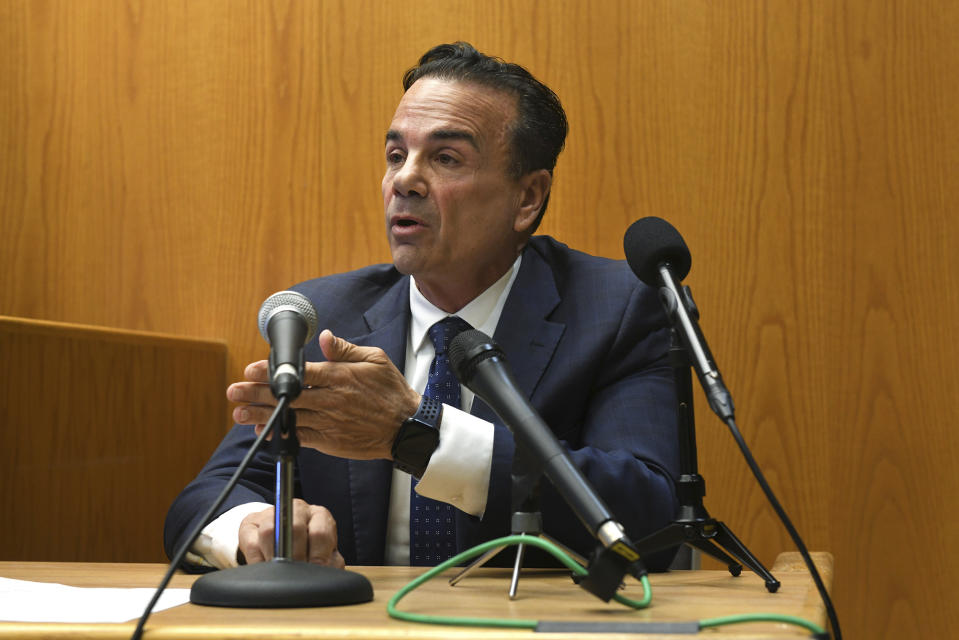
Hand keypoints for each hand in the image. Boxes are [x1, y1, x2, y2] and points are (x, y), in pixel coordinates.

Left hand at [227, 329, 420, 459]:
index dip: (272, 371)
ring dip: (261, 416)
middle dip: (257, 393)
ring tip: (238, 413)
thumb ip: (346, 350)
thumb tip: (325, 337)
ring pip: (289, 417)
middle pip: (287, 396)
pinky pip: (300, 437)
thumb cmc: (391, 391)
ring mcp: (329, 422)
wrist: (406, 427)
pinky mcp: (330, 440)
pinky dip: (280, 434)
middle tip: (234, 391)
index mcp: (340, 377)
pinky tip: (263, 431)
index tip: (251, 369)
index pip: (299, 373)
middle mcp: (331, 400)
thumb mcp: (376, 360)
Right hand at [237, 499, 344, 566]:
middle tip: (296, 575)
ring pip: (270, 532)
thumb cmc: (307, 551)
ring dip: (275, 558)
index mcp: (319, 516)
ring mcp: (272, 514)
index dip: (318, 556)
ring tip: (281, 574)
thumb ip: (330, 561)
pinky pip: (251, 544)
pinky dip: (258, 562)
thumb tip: (328, 570)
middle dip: (295, 557)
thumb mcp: (323, 555)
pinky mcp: (250, 525)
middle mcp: (298, 509)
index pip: (320, 532)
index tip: (314, 571)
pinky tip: (266, 570)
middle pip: (294, 529)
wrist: (278, 542)